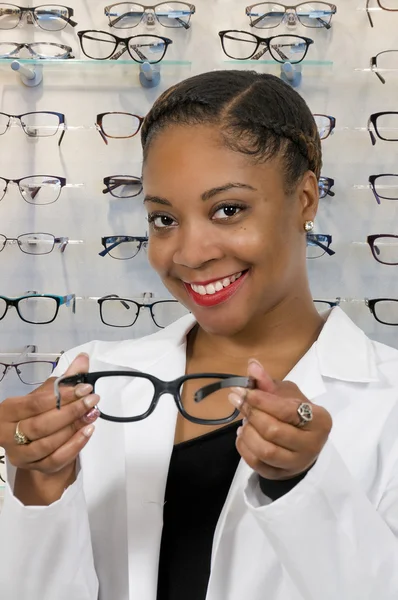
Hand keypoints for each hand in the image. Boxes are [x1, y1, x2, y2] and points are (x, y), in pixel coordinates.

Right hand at [0, 353, 98, 475]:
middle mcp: (7, 434)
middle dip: (70, 411)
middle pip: (41, 425)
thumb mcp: (49, 394)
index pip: (35, 403)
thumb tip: (83, 358)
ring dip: (73, 428)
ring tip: (92, 414)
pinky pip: (56, 459)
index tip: (85, 388)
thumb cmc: (40, 414)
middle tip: (92, 400)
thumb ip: (66, 379)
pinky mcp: (34, 468)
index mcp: (8, 411)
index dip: (61, 395)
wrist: (36, 444)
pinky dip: (74, 445)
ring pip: (48, 444)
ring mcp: (20, 454)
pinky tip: (88, 431)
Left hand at [229, 359, 331, 480]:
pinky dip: (244, 448)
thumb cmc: (295, 412)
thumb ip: (268, 382)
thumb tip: (252, 365)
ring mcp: (297, 463)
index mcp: (319, 420)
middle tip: (238, 401)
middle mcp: (312, 444)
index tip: (241, 390)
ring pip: (265, 451)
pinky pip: (257, 465)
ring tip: (243, 420)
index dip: (261, 400)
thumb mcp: (287, 393)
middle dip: (251, 414)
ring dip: (247, 433)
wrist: (303, 441)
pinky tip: (243, 435)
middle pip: (273, 431)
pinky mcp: (282, 475)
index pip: (286, 410)